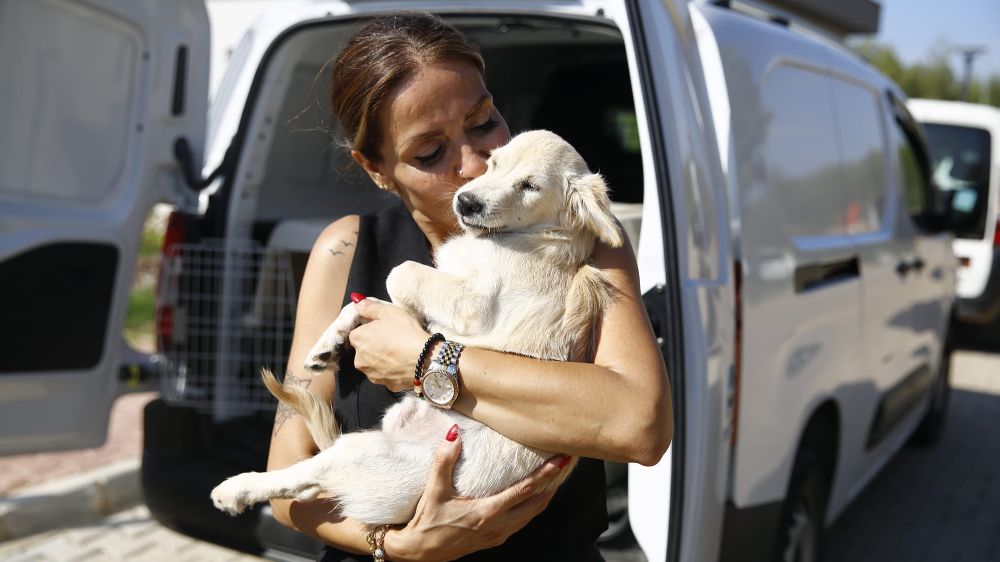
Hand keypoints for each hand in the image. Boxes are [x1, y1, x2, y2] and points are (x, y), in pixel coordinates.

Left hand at [348, 297, 430, 391]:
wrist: (425, 360)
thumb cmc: (405, 332)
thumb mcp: (388, 311)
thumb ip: (369, 306)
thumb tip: (355, 301)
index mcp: (358, 339)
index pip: (357, 332)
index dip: (370, 328)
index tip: (384, 327)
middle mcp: (359, 360)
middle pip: (364, 350)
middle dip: (374, 345)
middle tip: (393, 339)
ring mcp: (372, 375)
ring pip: (374, 364)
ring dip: (382, 359)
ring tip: (400, 352)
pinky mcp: (386, 386)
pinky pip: (387, 375)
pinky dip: (392, 370)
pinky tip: (404, 364)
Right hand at [385, 426, 568, 561]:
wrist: (420, 553)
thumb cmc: (427, 522)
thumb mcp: (433, 490)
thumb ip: (444, 461)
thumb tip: (453, 434)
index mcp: (488, 512)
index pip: (526, 490)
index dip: (547, 474)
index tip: (561, 460)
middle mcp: (499, 525)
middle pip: (538, 503)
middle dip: (554, 484)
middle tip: (563, 464)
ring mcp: (498, 535)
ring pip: (532, 514)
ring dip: (545, 496)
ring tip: (552, 478)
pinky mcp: (494, 539)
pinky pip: (522, 521)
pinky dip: (532, 506)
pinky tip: (530, 496)